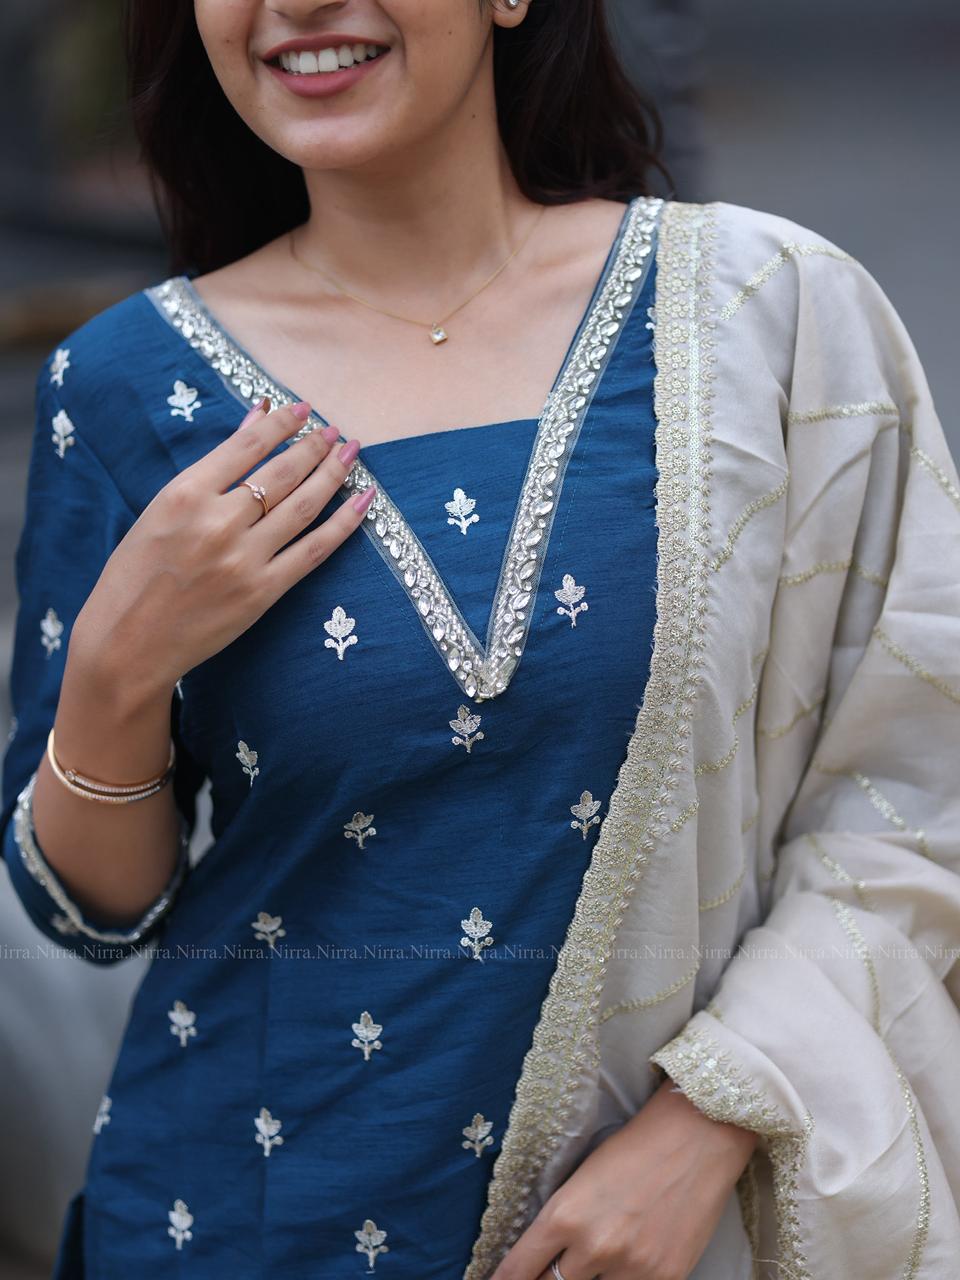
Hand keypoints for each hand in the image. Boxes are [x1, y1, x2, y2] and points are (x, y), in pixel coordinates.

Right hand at [69, 398, 375, 696]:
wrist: (129, 641)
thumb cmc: (136, 573)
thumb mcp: (162, 510)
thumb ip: (211, 469)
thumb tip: (254, 421)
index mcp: (185, 495)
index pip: (246, 446)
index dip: (281, 424)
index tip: (303, 409)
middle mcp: (218, 523)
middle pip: (282, 473)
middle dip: (314, 446)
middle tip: (334, 431)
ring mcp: (244, 559)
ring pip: (303, 506)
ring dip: (333, 475)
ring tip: (350, 454)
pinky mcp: (263, 592)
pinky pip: (314, 551)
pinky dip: (344, 524)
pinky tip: (364, 501)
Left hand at [489, 1076, 757, 1279]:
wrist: (697, 1136)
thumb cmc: (635, 1147)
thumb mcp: (582, 1179)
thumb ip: (562, 1222)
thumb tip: (543, 1257)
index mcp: (565, 1214)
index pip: (519, 1269)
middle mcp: (594, 1246)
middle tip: (545, 1272)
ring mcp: (631, 1267)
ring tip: (592, 1260)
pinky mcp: (665, 1278)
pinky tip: (622, 1266)